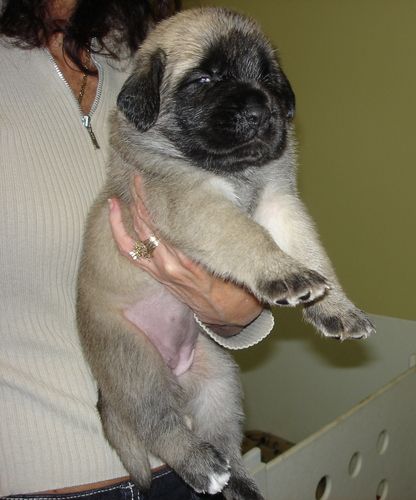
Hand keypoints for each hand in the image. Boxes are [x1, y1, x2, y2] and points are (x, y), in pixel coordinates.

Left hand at [108, 176, 262, 335]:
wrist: (227, 316)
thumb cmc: (232, 287)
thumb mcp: (225, 266)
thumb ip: (208, 248)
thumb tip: (199, 220)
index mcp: (181, 263)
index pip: (156, 227)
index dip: (146, 203)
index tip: (142, 181)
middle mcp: (165, 267)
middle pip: (142, 229)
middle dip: (136, 202)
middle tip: (134, 179)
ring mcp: (158, 273)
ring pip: (130, 245)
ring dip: (120, 222)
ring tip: (115, 201)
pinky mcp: (157, 277)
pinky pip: (133, 258)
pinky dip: (122, 240)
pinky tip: (117, 226)